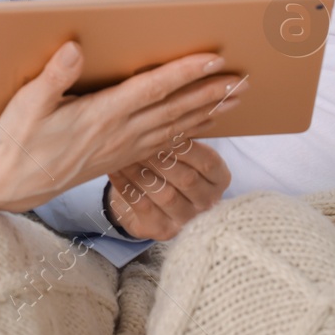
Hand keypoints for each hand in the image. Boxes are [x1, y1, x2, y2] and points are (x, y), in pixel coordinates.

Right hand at [0, 42, 243, 212]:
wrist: (13, 185)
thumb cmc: (18, 140)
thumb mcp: (26, 105)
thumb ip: (53, 76)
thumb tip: (76, 48)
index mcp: (100, 115)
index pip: (151, 89)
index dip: (184, 72)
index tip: (213, 57)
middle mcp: (119, 133)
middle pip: (175, 109)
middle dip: (211, 92)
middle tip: (244, 78)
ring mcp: (123, 148)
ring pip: (176, 127)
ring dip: (209, 111)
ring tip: (237, 97)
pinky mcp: (122, 158)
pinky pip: (166, 142)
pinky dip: (191, 130)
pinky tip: (206, 122)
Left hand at [106, 135, 230, 240]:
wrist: (153, 200)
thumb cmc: (170, 164)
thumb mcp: (183, 150)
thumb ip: (184, 132)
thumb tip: (174, 102)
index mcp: (220, 179)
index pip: (207, 162)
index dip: (186, 145)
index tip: (164, 126)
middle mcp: (208, 203)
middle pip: (186, 179)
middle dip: (160, 157)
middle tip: (137, 137)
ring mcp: (186, 221)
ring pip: (164, 194)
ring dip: (141, 170)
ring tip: (123, 151)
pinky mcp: (163, 231)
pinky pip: (143, 206)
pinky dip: (126, 185)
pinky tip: (114, 168)